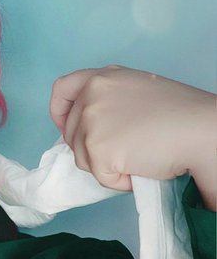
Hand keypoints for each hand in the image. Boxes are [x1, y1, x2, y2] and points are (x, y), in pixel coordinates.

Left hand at [49, 65, 215, 191]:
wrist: (198, 130)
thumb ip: (108, 100)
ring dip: (108, 166)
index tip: (67, 127)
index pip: (61, 90)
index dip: (60, 113)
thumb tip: (91, 127)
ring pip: (83, 159)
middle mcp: (91, 95)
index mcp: (102, 77)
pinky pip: (101, 177)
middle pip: (71, 134)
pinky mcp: (98, 150)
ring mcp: (91, 122)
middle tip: (125, 150)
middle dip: (92, 149)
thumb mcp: (136, 90)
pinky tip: (142, 166)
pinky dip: (120, 180)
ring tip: (140, 154)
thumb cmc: (179, 113)